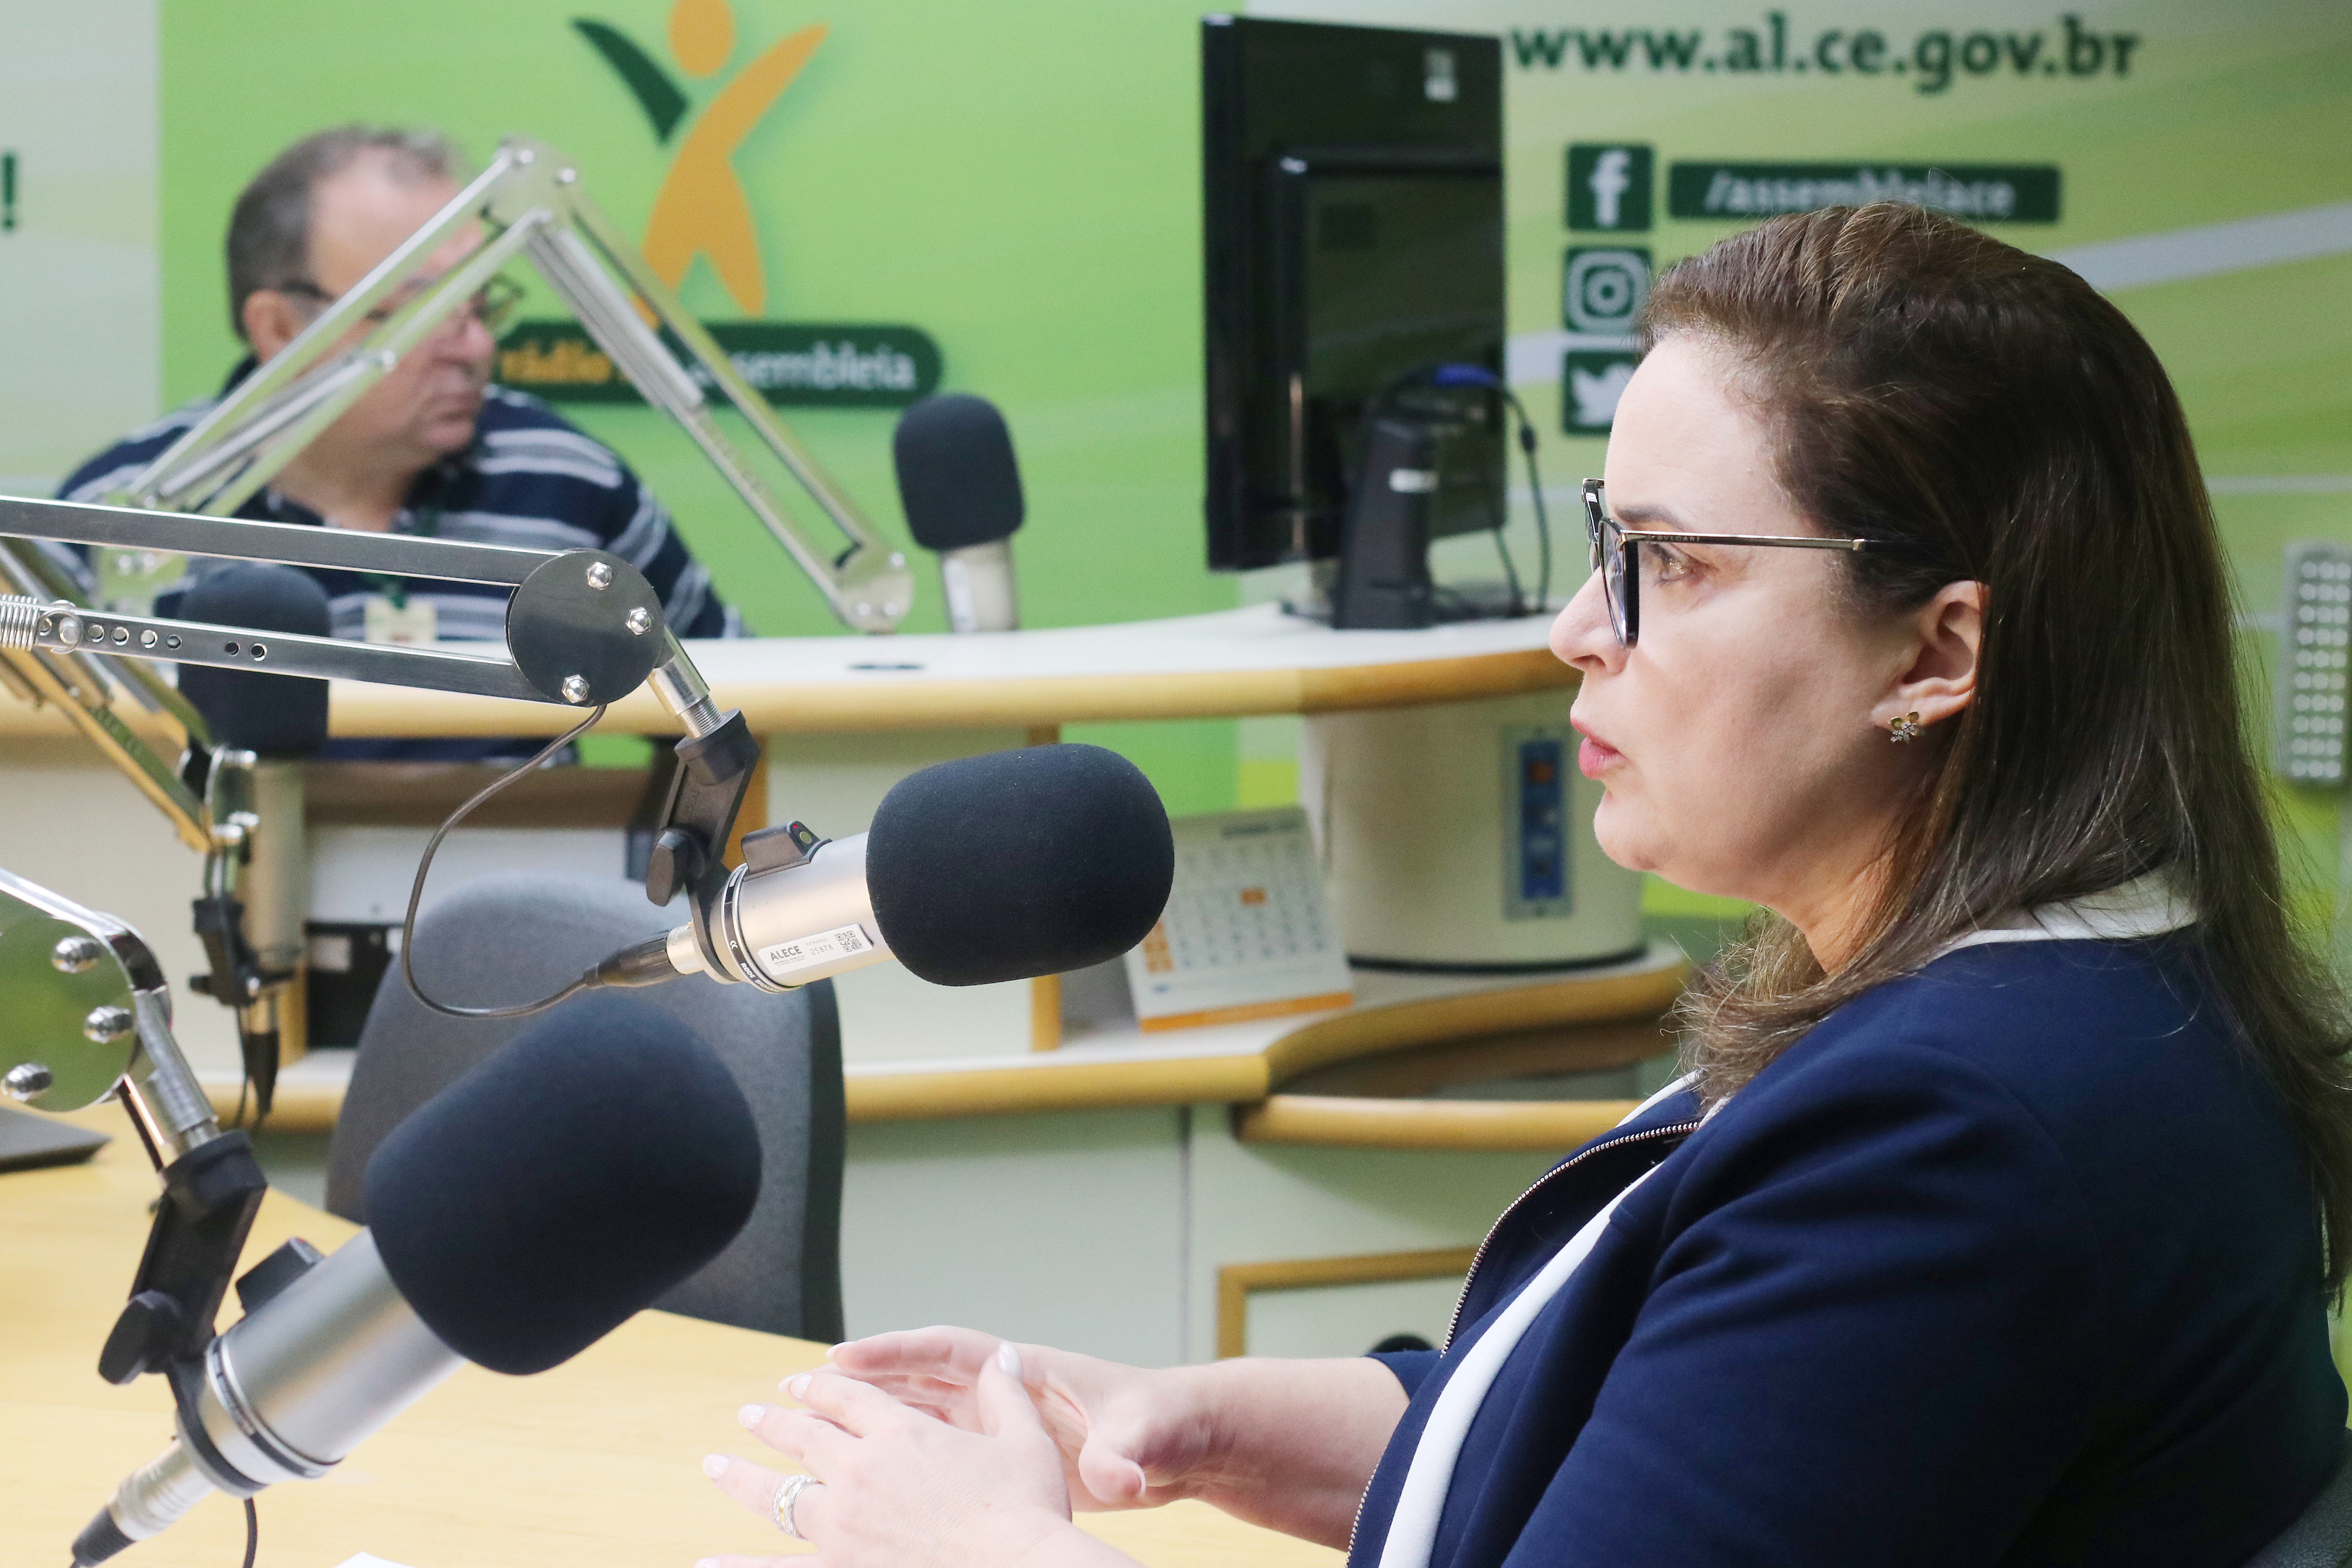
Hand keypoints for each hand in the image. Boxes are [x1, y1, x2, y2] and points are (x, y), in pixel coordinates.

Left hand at [700, 1343, 1123, 1567]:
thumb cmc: (1028, 1512)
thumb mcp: (1026, 1442)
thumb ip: (1007, 1394)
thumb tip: (1004, 1354)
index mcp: (901, 1433)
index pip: (847, 1397)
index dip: (820, 1386)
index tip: (799, 1381)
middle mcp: (862, 1471)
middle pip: (804, 1437)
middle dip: (774, 1421)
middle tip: (750, 1414)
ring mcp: (845, 1524)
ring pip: (779, 1494)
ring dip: (743, 1476)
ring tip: (716, 1463)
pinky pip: (780, 1567)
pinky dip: (741, 1564)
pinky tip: (707, 1561)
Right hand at [824, 1326, 1218, 1511]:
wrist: (1185, 1442)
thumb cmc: (1166, 1426)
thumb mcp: (1145, 1438)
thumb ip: (1125, 1455)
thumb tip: (1120, 1479)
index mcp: (1030, 1372)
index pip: (952, 1353)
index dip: (897, 1352)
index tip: (844, 1356)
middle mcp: (1006, 1393)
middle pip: (920, 1381)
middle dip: (862, 1381)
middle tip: (798, 1385)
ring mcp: (1001, 1425)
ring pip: (919, 1415)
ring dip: (869, 1417)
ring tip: (806, 1424)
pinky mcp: (1004, 1457)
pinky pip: (938, 1452)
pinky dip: (898, 1458)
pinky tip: (864, 1482)